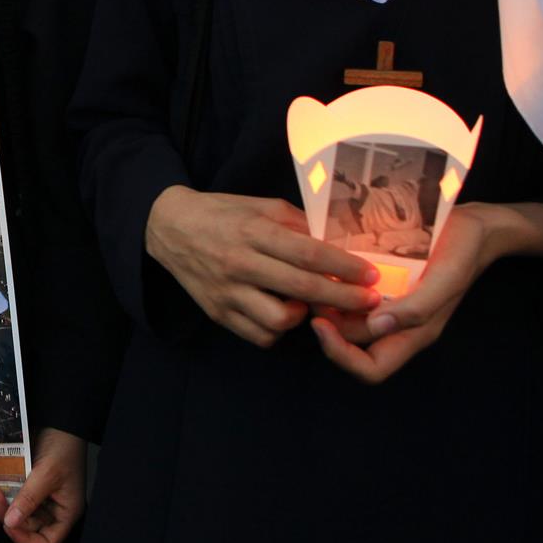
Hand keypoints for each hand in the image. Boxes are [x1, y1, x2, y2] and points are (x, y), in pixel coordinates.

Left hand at [0, 426, 85, 542]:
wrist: (60, 422)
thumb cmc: (64, 447)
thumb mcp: (47, 473)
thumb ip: (29, 499)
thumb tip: (10, 522)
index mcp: (66, 512)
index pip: (47, 542)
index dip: (27, 540)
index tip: (10, 526)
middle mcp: (54, 509)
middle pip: (28, 528)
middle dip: (10, 518)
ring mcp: (41, 498)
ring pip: (18, 514)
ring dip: (4, 506)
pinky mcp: (29, 486)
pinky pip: (15, 498)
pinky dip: (5, 495)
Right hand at [145, 186, 381, 346]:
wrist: (170, 228)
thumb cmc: (223, 214)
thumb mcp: (261, 207)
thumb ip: (298, 224)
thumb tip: (339, 241)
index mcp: (253, 232)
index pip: (308, 253)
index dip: (345, 267)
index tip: (372, 275)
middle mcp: (240, 263)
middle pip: (302, 288)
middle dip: (344, 298)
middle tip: (371, 302)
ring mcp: (227, 292)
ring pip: (280, 320)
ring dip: (306, 315)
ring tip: (312, 304)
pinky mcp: (218, 313)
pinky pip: (259, 335)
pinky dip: (279, 330)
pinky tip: (284, 313)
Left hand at [310, 201, 542, 383]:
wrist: (476, 225)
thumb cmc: (464, 251)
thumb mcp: (447, 277)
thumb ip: (417, 307)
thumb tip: (377, 327)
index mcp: (414, 334)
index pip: (371, 369)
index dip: (340, 355)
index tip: (320, 322)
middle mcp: (397, 325)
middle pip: (351, 343)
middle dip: (328, 322)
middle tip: (310, 290)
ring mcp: (390, 305)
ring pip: (348, 320)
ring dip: (328, 305)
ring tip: (313, 278)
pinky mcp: (385, 285)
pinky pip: (353, 297)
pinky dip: (337, 287)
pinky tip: (326, 267)